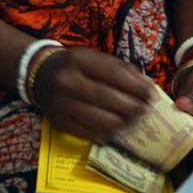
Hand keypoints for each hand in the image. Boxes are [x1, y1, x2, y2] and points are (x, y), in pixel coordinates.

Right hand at [30, 47, 155, 142]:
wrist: (40, 75)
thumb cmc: (76, 66)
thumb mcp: (96, 58)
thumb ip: (122, 70)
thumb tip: (148, 87)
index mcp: (79, 60)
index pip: (114, 75)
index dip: (136, 87)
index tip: (152, 95)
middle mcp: (67, 82)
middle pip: (108, 99)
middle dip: (133, 107)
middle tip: (145, 110)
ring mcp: (62, 105)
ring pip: (101, 120)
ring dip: (122, 122)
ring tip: (132, 119)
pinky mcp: (60, 123)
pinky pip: (90, 133)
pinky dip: (107, 132)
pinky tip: (115, 127)